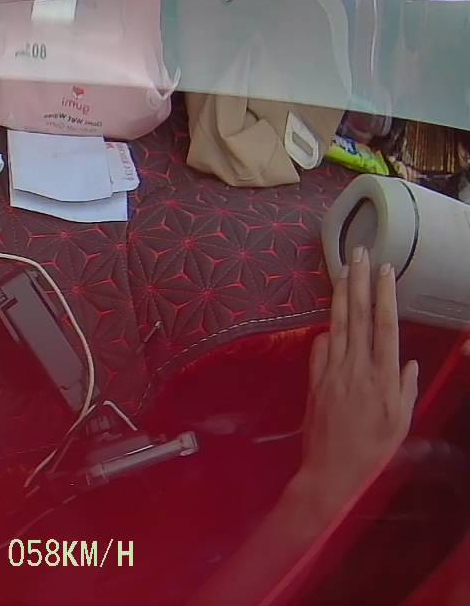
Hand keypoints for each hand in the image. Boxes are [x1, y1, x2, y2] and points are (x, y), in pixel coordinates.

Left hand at [295, 246, 418, 516]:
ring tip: (342, 269)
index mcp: (383, 377)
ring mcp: (332, 372)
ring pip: (337, 325)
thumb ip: (406, 388)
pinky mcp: (314, 381)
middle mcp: (356, 369)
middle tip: (358, 252)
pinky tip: (330, 320)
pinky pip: (319, 349)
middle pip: (357, 316)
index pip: (385, 326)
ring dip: (340, 295)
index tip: (384, 270)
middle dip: (357, 281)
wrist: (330, 471)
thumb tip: (409, 362)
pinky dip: (326, 333)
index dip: (384, 295)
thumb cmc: (373, 449)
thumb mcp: (401, 421)